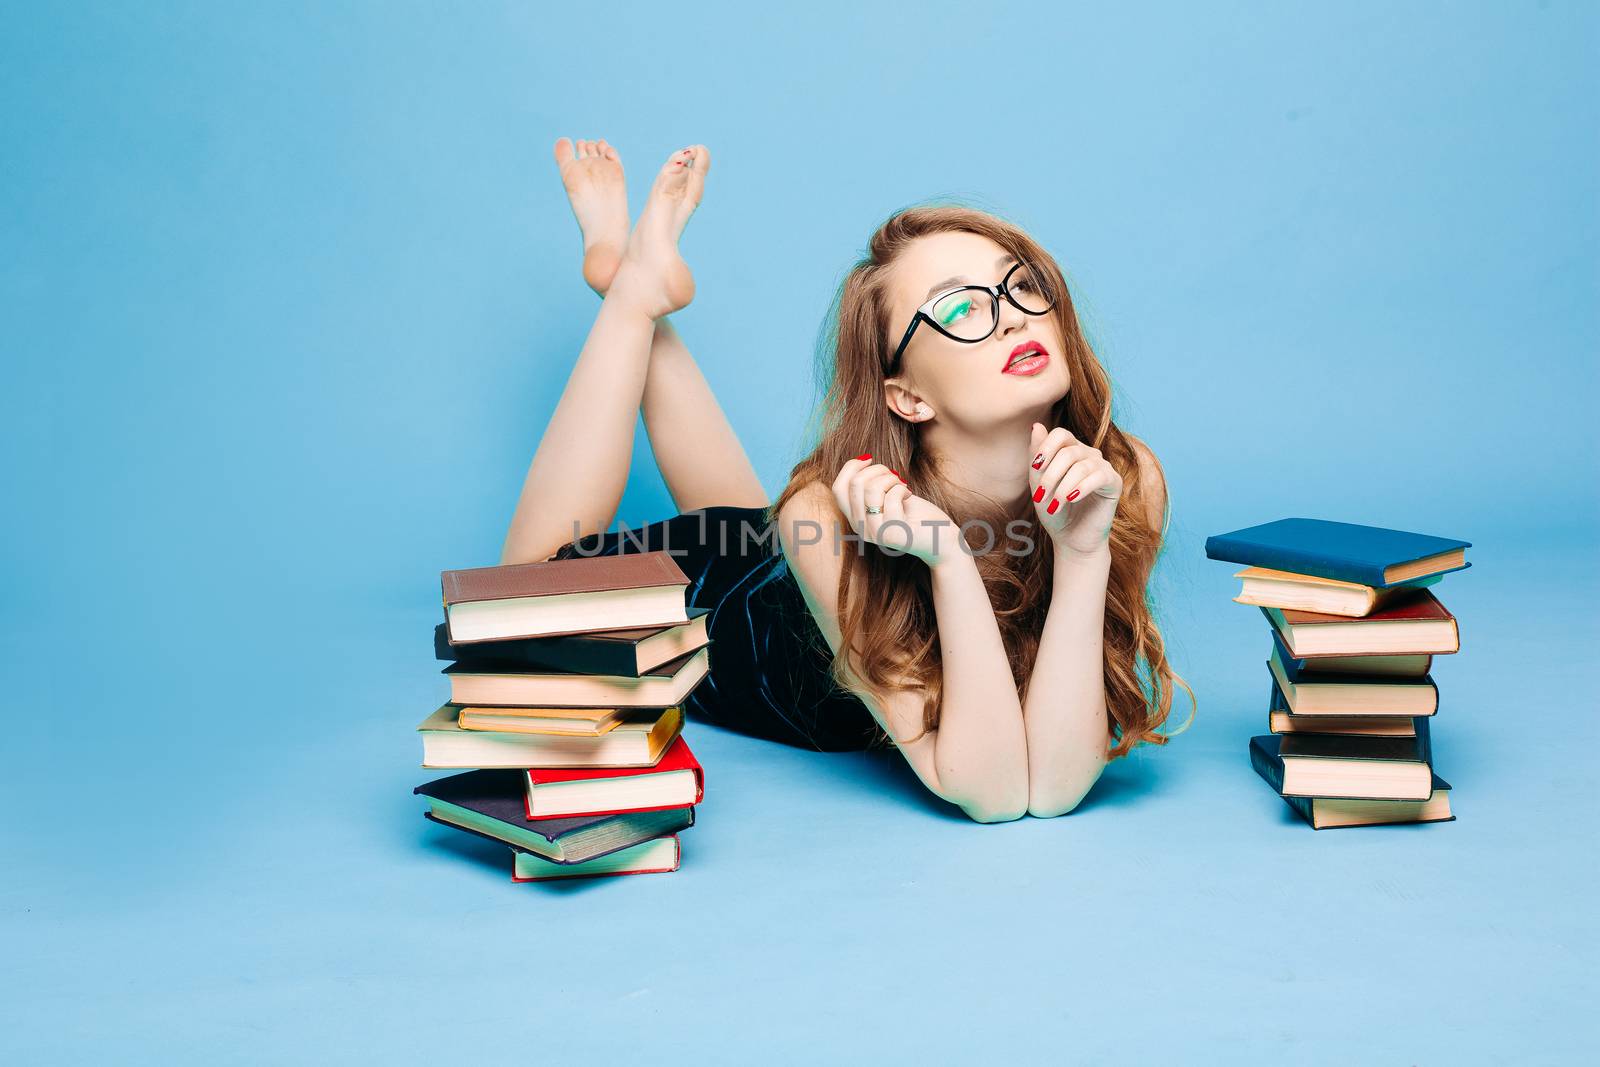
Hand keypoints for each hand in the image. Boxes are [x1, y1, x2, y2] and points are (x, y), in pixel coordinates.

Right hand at [832, 455, 960, 567]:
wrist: (939, 540)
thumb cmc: (915, 515)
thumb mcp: (886, 499)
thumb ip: (869, 488)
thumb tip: (861, 461)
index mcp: (855, 519)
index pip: (838, 489)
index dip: (850, 467)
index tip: (868, 460)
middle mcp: (860, 528)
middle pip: (854, 484)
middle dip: (876, 470)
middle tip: (894, 477)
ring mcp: (875, 532)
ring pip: (870, 488)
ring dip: (890, 479)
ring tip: (902, 486)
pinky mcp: (892, 533)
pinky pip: (891, 497)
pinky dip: (902, 489)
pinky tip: (909, 495)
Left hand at [1027, 423, 1120, 558]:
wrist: (1071, 538)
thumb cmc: (1054, 510)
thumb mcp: (1038, 483)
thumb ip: (1037, 456)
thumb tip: (1036, 425)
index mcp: (1070, 450)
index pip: (1060, 434)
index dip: (1046, 447)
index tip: (1035, 468)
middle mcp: (1088, 454)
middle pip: (1068, 451)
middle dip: (1051, 475)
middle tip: (1040, 496)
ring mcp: (1103, 466)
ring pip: (1081, 466)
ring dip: (1062, 487)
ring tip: (1054, 505)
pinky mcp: (1114, 482)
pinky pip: (1098, 476)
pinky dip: (1081, 488)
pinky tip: (1071, 499)